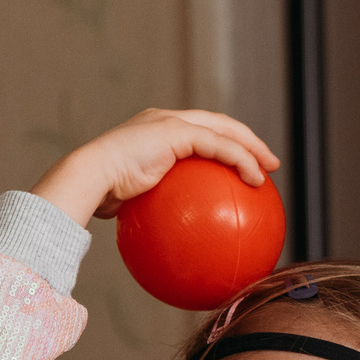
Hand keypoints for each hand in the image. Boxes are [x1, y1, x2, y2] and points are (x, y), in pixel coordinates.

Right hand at [31, 108, 279, 225]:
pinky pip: (219, 146)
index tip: (238, 164)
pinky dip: (240, 160)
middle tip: (267, 161)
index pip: (196, 131)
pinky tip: (256, 180)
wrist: (90, 178)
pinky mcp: (176, 130)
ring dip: (252, 146)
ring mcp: (171, 121)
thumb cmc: (102, 197)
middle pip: (217, 123)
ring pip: (224, 129)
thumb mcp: (131, 203)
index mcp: (154, 131)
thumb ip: (150, 209)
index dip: (221, 142)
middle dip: (245, 138)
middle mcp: (165, 119)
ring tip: (270, 167)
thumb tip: (160, 240)